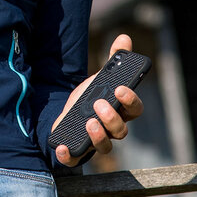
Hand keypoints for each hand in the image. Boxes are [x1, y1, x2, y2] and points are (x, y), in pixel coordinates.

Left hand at [53, 33, 143, 166]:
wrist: (70, 113)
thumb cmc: (92, 96)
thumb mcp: (100, 77)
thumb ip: (114, 60)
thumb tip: (124, 38)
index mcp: (121, 111)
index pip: (135, 109)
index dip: (130, 100)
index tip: (120, 88)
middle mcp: (112, 129)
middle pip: (121, 130)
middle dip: (111, 118)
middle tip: (99, 102)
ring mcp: (96, 141)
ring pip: (105, 147)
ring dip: (98, 136)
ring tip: (88, 121)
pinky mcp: (78, 150)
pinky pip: (76, 158)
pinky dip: (69, 155)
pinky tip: (62, 145)